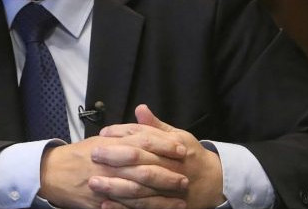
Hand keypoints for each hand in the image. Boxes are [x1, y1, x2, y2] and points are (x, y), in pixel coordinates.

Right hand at [39, 131, 188, 208]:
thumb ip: (122, 134)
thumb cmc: (78, 156)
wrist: (53, 174)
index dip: (164, 145)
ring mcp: (107, 184)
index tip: (181, 148)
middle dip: (168, 172)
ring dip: (162, 193)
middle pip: (146, 167)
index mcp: (111, 145)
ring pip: (141, 190)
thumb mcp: (99, 140)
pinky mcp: (103, 202)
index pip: (143, 141)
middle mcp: (110, 164)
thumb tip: (144, 126)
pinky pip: (129, 207)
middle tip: (185, 175)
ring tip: (180, 195)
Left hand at [89, 105, 225, 208]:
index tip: (103, 133)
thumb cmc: (191, 155)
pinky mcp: (164, 205)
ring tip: (93, 182)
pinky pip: (142, 208)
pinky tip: (105, 204)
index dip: (122, 134)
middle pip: (139, 162)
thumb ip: (156, 126)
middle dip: (115, 158)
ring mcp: (166, 189)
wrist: (213, 182)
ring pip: (139, 188)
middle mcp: (168, 167)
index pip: (143, 138)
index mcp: (170, 147)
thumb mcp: (178, 136)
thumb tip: (140, 108)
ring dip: (115, 186)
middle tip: (93, 155)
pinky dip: (123, 207)